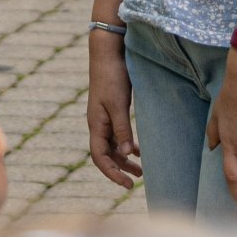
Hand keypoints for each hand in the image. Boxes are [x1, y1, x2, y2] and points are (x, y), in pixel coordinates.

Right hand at [86, 36, 140, 187]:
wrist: (108, 52)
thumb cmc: (112, 76)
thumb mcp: (118, 104)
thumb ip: (122, 129)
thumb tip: (126, 154)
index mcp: (96, 125)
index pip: (100, 158)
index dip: (112, 173)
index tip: (127, 184)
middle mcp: (98, 124)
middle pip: (106, 155)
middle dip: (120, 170)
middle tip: (136, 182)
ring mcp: (104, 118)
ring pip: (113, 146)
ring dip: (125, 159)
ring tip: (141, 171)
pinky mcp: (112, 110)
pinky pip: (117, 135)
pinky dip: (127, 144)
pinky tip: (138, 150)